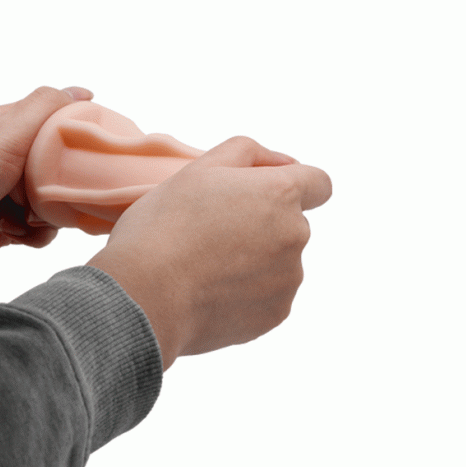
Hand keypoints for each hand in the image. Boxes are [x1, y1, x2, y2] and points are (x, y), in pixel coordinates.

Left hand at [0, 86, 92, 281]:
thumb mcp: (4, 135)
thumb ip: (43, 109)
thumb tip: (81, 91)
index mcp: (10, 130)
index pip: (58, 123)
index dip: (80, 135)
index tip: (97, 150)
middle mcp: (11, 160)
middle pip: (63, 168)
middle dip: (67, 184)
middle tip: (59, 192)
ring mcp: (9, 193)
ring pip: (56, 203)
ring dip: (50, 214)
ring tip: (27, 217)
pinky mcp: (7, 225)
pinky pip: (41, 230)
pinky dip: (35, 235)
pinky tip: (15, 232)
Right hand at [87, 135, 331, 369]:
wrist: (145, 295)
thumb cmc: (165, 225)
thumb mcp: (199, 168)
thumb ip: (249, 152)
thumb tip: (284, 162)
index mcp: (280, 194)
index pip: (319, 184)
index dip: (296, 185)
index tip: (265, 195)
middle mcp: (295, 235)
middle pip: (291, 224)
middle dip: (263, 223)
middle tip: (213, 232)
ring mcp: (288, 279)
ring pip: (280, 261)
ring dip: (255, 259)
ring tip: (207, 265)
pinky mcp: (276, 314)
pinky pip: (269, 295)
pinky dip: (248, 292)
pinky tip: (212, 291)